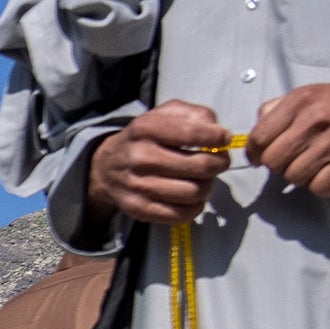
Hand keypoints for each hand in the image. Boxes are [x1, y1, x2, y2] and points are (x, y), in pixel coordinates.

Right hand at [87, 102, 231, 229]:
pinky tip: (192, 197)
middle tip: (218, 162)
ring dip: (207, 186)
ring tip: (202, 179)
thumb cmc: (145, 139)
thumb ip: (194, 114)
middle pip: (201, 166)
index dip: (217, 138)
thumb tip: (218, 132)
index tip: (223, 139)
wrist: (106, 167)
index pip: (193, 134)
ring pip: (195, 192)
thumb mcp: (163, 114)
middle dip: (219, 163)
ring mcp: (139, 186)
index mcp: (146, 128)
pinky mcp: (140, 209)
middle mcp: (141, 157)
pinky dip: (195, 207)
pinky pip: (182, 214)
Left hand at [255, 77, 329, 196]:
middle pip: (273, 161)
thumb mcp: (313, 94)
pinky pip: (318, 188)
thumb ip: (280, 108)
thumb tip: (255, 132)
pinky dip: (322, 186)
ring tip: (316, 165)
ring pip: (293, 177)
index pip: (259, 136)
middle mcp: (313, 120)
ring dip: (301, 177)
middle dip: (279, 166)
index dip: (255, 152)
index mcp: (300, 101)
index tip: (259, 158)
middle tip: (293, 161)